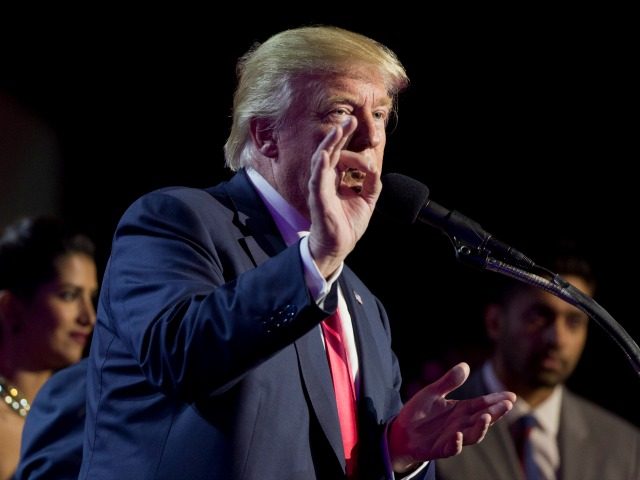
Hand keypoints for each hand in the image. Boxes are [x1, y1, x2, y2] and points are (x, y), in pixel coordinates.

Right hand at [307, 117, 381, 276]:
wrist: (340, 245)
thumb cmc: (348, 223)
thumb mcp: (367, 199)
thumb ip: (372, 182)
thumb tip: (375, 166)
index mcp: (336, 178)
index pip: (342, 155)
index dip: (356, 152)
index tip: (371, 163)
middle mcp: (326, 179)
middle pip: (331, 150)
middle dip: (340, 134)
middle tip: (351, 119)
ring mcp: (320, 187)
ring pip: (322, 159)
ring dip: (330, 143)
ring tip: (339, 129)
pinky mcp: (318, 198)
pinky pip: (318, 179)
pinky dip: (321, 165)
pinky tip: (326, 154)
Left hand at [388, 362, 515, 472]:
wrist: (401, 432)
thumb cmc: (419, 412)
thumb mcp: (432, 392)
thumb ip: (448, 381)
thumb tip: (466, 365)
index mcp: (461, 409)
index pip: (482, 403)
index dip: (496, 400)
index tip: (511, 395)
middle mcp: (461, 424)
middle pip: (482, 418)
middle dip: (496, 412)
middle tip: (507, 404)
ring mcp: (453, 437)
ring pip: (472, 434)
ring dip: (480, 428)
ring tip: (486, 417)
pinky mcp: (441, 448)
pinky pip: (451, 448)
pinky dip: (456, 443)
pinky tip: (457, 435)